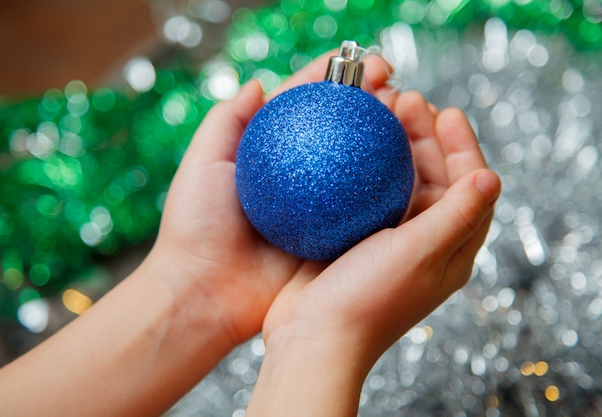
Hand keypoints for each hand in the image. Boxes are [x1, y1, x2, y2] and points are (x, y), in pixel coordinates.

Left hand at [141, 52, 393, 348]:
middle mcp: (301, 175)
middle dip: (371, 98)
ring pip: (359, 162)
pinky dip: (385, 182)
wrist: (206, 294)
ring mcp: (321, 206)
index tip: (363, 63)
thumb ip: (227, 120)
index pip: (305, 103)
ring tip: (406, 112)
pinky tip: (406, 162)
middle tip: (392, 84)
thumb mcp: (202, 164)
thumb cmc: (195, 227)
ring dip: (385, 134)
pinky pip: (365, 206)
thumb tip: (258, 84)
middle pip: (341, 127)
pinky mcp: (335, 236)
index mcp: (271, 153)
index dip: (335, 77)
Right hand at [246, 67, 500, 416]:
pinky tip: (353, 144)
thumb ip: (457, 215)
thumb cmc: (367, 301)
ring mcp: (389, 239)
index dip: (464, 146)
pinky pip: (369, 190)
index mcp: (451, 249)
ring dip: (397, 146)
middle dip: (428, 136)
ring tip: (383, 111)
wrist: (313, 339)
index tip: (446, 111)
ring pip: (401, 180)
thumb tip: (492, 177)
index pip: (472, 188)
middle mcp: (424, 242)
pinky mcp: (356, 237)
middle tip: (407, 100)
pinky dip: (367, 165)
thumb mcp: (419, 254)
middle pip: (436, 177)